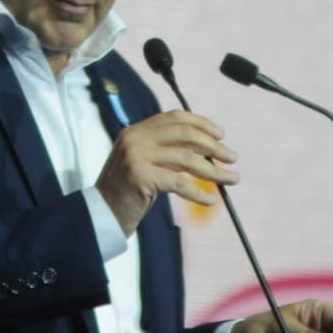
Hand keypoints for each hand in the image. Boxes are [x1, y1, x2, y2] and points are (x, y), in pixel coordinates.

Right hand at [94, 110, 236, 235]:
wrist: (100, 214)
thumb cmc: (127, 191)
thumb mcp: (144, 162)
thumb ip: (166, 150)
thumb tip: (207, 148)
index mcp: (136, 130)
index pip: (175, 117)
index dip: (201, 123)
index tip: (221, 135)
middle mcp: (135, 138)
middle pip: (185, 134)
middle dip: (214, 146)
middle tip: (233, 157)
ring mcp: (136, 156)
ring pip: (187, 159)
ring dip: (214, 170)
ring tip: (232, 178)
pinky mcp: (141, 177)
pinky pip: (180, 183)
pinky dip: (199, 193)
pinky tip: (211, 201)